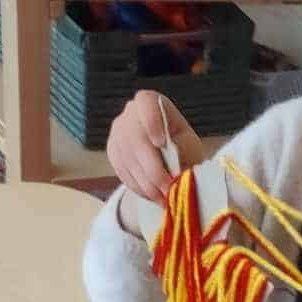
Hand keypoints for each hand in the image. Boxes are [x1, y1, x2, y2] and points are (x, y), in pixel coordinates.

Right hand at [106, 91, 204, 217]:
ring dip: (148, 185)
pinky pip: (123, 172)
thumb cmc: (185, 150)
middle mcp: (131, 113)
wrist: (170, 163)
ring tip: (165, 199)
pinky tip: (154, 196)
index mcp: (152, 103)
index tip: (161, 143)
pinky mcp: (113, 152)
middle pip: (136, 139)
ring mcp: (118, 132)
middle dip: (154, 170)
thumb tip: (175, 171)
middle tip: (169, 189)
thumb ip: (181, 151)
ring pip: (129, 160)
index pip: (146, 102)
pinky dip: (140, 188)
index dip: (151, 121)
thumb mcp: (189, 147)